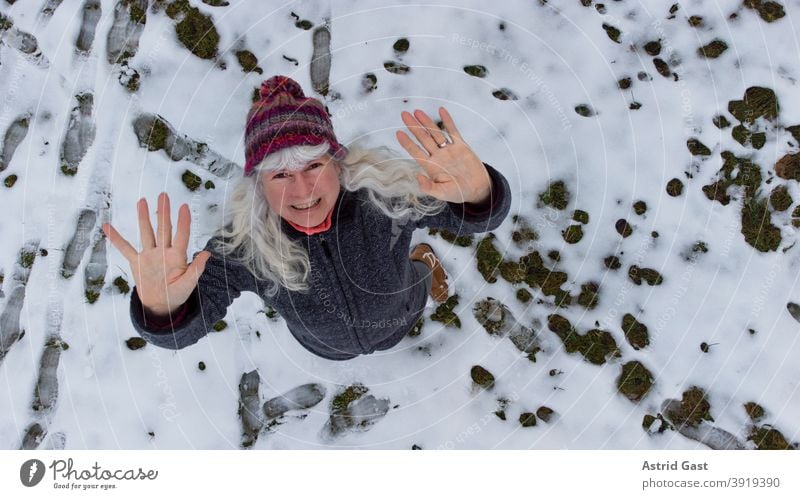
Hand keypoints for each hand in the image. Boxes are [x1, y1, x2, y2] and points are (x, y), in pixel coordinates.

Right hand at [102, 192, 209, 315]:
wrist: (161, 305)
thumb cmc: (177, 294)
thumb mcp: (188, 284)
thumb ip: (196, 269)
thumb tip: (207, 253)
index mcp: (177, 257)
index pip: (181, 235)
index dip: (183, 221)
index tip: (184, 206)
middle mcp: (163, 252)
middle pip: (163, 228)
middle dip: (163, 212)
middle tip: (163, 196)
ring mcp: (149, 255)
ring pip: (146, 233)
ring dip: (144, 218)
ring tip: (142, 201)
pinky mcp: (137, 262)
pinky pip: (125, 248)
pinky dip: (116, 238)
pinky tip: (107, 226)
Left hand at [396, 107, 490, 204]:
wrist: (477, 189)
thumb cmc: (458, 193)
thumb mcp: (442, 193)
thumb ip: (429, 187)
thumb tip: (417, 177)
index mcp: (431, 166)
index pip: (416, 152)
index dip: (407, 143)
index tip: (398, 133)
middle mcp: (438, 156)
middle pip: (423, 139)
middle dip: (413, 127)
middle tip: (404, 114)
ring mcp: (449, 150)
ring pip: (435, 133)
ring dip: (426, 122)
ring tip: (417, 111)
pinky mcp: (461, 146)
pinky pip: (453, 131)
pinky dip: (448, 121)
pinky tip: (441, 110)